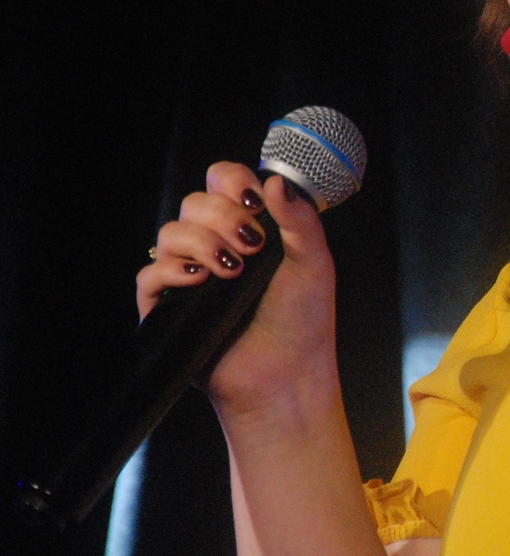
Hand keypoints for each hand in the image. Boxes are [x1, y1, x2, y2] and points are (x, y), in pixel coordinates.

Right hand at [136, 162, 337, 416]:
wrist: (286, 375)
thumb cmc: (303, 320)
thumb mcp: (313, 263)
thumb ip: (300, 219)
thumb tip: (276, 180)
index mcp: (248, 227)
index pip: (223, 180)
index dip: (232, 181)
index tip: (254, 202)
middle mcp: (215, 244)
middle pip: (194, 201)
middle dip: (224, 216)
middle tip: (252, 246)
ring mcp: (189, 274)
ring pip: (170, 232)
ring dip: (202, 243)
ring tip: (233, 271)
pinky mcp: (167, 306)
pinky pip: (150, 273)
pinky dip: (171, 270)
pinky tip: (200, 280)